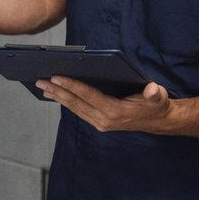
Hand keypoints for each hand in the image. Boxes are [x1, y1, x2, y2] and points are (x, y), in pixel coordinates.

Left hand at [36, 76, 174, 132]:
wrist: (158, 121)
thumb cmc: (156, 105)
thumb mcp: (158, 97)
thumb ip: (154, 93)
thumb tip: (152, 89)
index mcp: (115, 111)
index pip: (88, 96)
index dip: (71, 85)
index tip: (56, 77)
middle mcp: (104, 119)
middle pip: (76, 103)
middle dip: (57, 91)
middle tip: (40, 81)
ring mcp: (100, 122)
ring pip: (74, 108)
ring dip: (58, 97)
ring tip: (43, 87)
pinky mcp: (98, 122)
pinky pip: (78, 111)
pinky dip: (66, 102)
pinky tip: (57, 95)